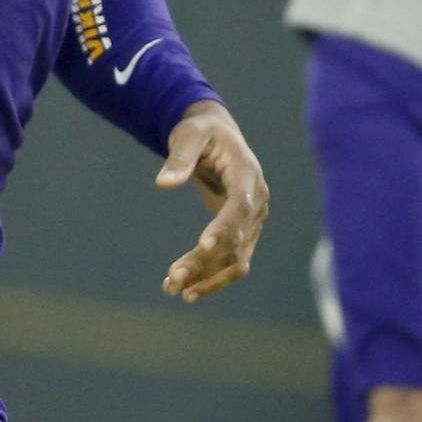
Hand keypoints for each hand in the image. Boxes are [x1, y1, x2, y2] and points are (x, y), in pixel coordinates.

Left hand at [157, 100, 269, 302]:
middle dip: (205, 261)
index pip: (241, 205)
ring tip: (172, 289)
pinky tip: (183, 289)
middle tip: (172, 278)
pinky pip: (231, 262)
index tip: (202, 246)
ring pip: (236, 259)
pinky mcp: (243, 233)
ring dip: (207, 277)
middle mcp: (257, 201)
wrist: (217, 138)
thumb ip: (179, 157)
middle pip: (236, 239)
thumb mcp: (189, 134)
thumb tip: (163, 183)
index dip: (225, 227)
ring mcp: (253, 221)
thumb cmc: (202, 132)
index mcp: (247, 173)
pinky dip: (210, 277)